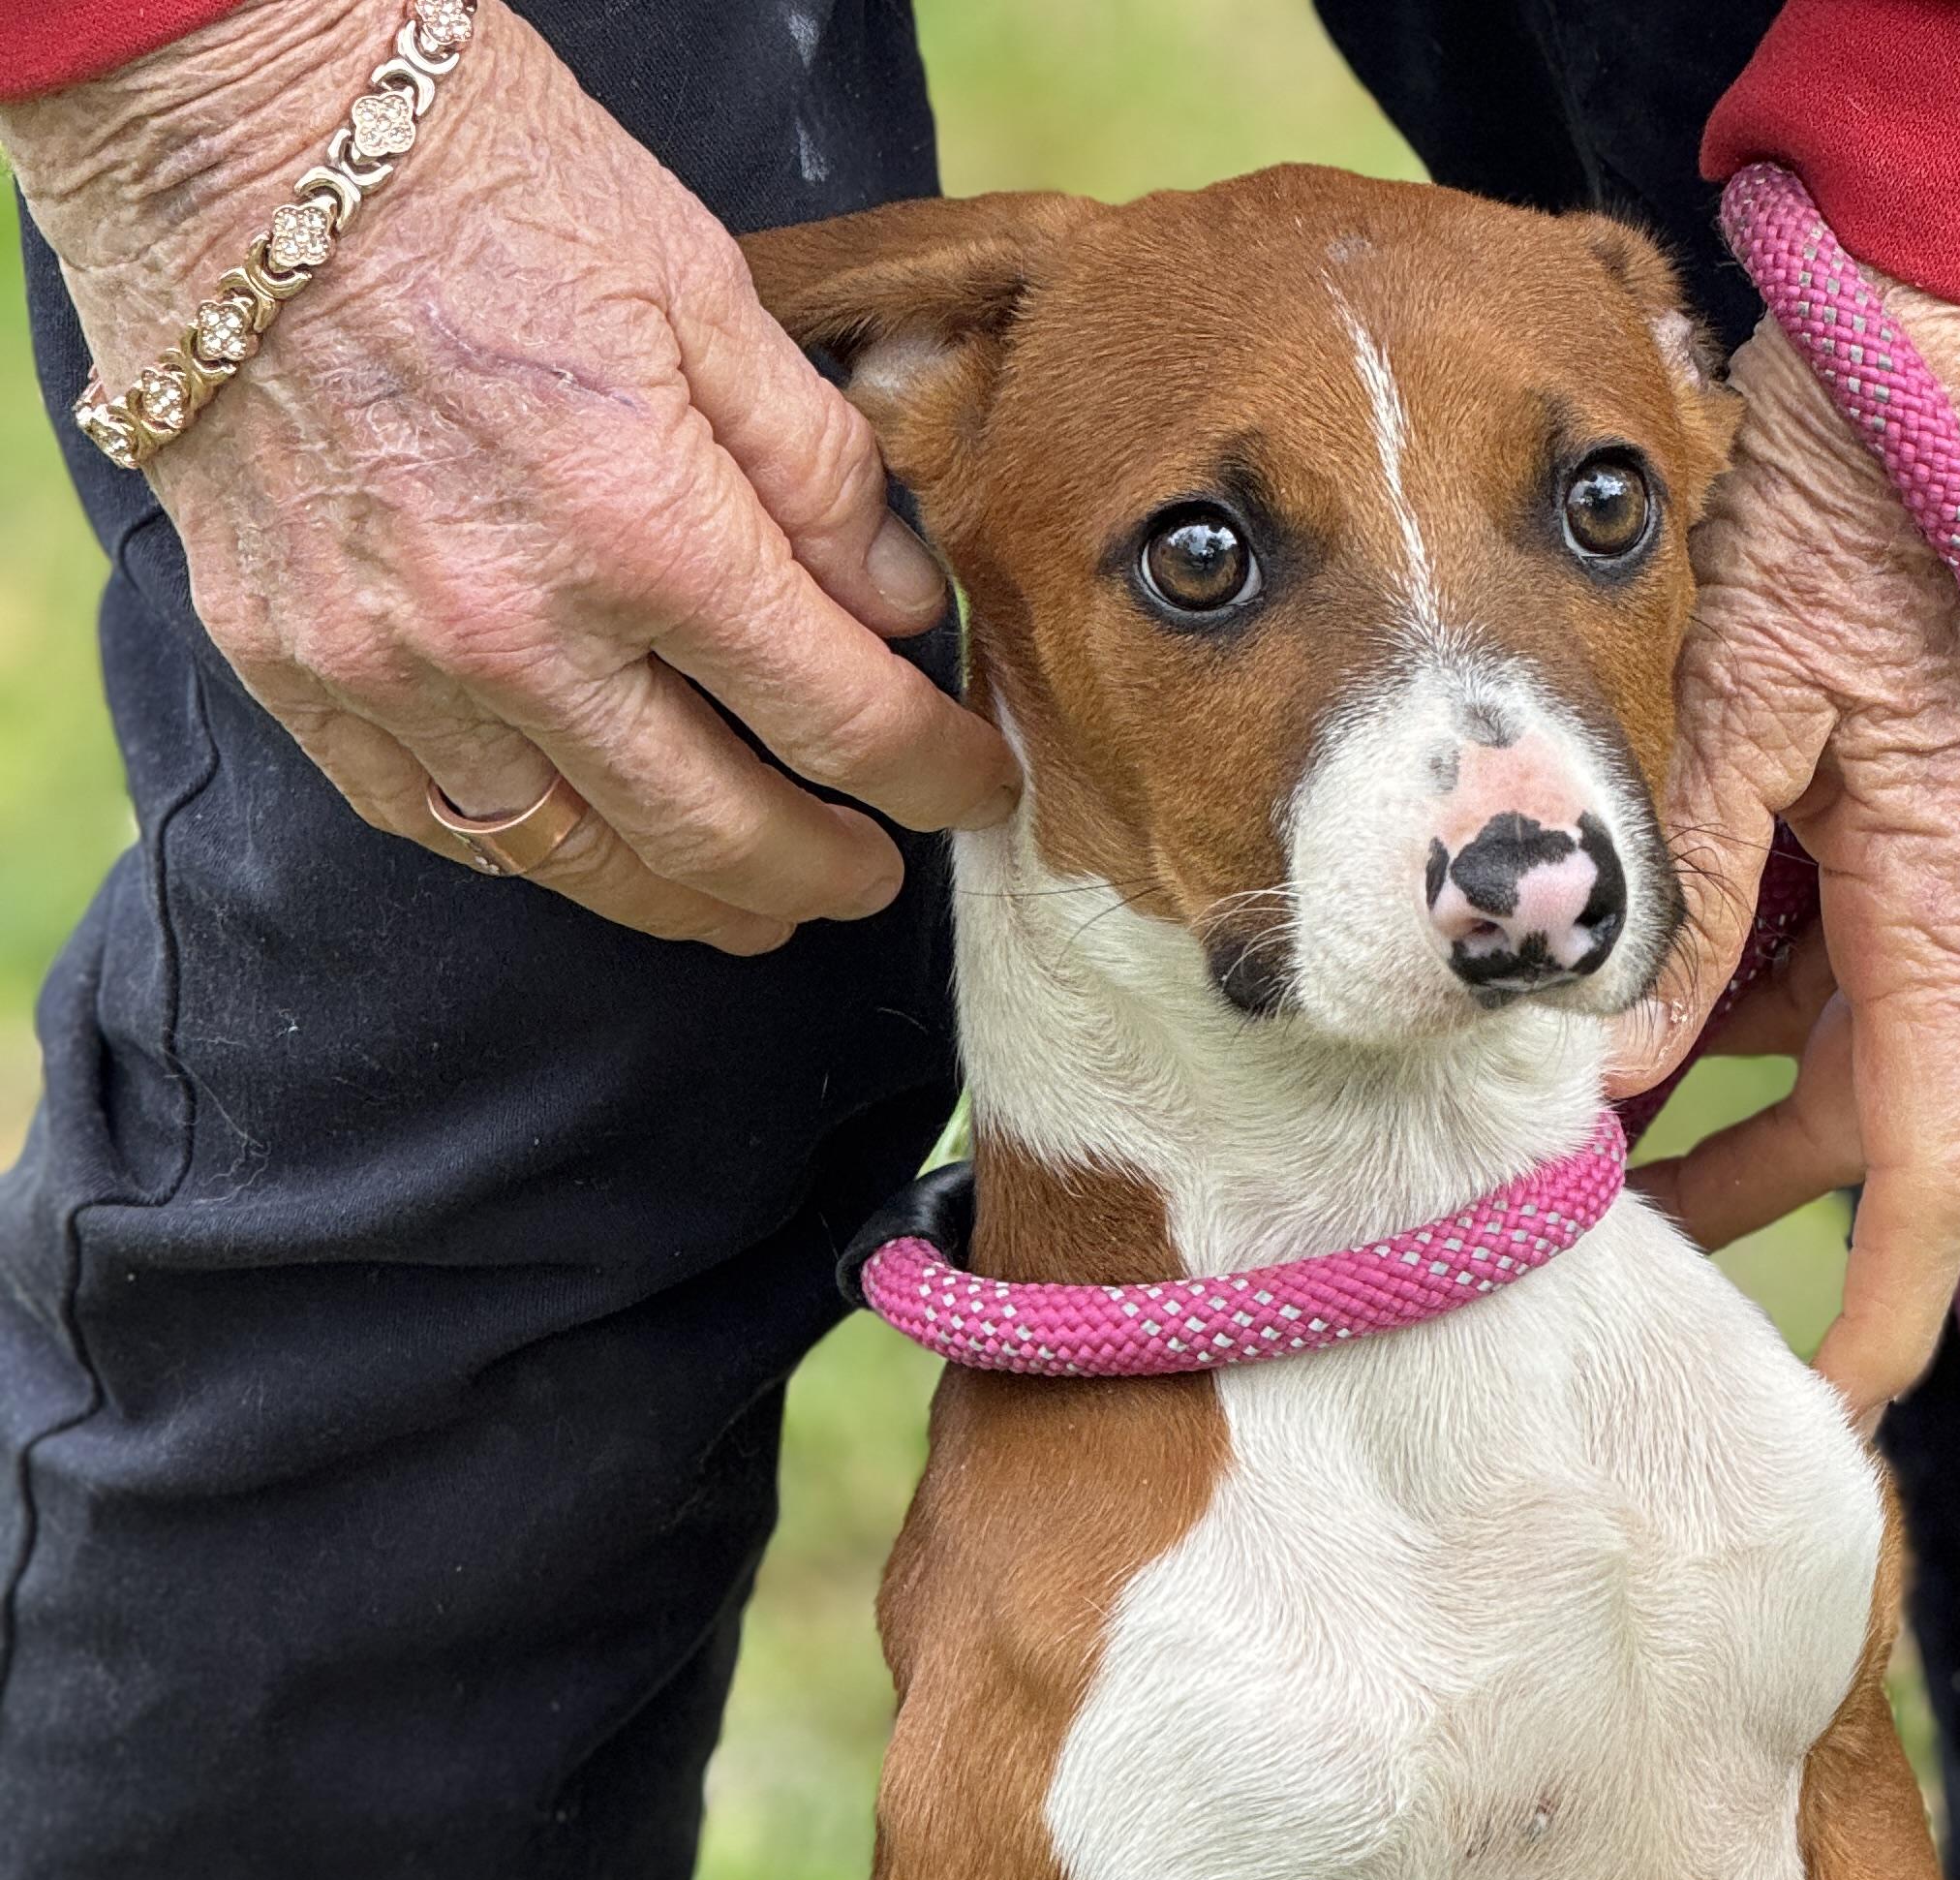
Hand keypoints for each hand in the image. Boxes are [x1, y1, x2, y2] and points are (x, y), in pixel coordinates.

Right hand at [3, 0, 1017, 950]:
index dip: (930, 774)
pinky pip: (434, 822)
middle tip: (873, 877)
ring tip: (755, 906)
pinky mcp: (295, 667)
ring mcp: (394, 668)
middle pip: (716, 830)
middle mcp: (519, 634)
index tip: (971, 787)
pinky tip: (594, 849)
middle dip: (824, 871)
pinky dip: (532, 856)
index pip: (840, 719)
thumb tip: (898, 606)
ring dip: (689, 902)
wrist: (228, 133)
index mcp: (646, 530)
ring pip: (577, 860)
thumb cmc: (477, 179)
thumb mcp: (701, 286)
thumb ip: (816, 466)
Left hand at [1611, 289, 1959, 1420]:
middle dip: (1733, 1178)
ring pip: (1832, 1022)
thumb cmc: (1849, 485)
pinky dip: (1739, 967)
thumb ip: (1681, 899)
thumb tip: (1615, 1079)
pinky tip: (1637, 962)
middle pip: (1859, 1107)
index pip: (1930, 1167)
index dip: (1879, 1309)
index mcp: (1948, 891)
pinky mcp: (1919, 799)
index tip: (1820, 1414)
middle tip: (1586, 1217)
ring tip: (1573, 1084)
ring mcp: (1952, 847)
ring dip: (1718, 1066)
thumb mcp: (1737, 699)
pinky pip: (1831, 930)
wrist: (1935, 328)